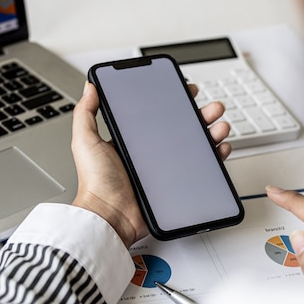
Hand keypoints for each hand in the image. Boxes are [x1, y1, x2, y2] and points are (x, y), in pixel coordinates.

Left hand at [71, 82, 231, 247]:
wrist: (109, 216)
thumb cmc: (96, 183)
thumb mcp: (85, 142)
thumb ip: (85, 113)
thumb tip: (90, 87)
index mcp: (129, 140)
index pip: (155, 115)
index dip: (172, 102)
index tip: (184, 90)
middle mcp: (148, 153)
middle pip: (180, 127)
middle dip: (199, 114)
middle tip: (210, 106)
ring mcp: (163, 169)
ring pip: (194, 145)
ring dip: (210, 131)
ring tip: (219, 124)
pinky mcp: (175, 185)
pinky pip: (199, 169)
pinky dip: (214, 157)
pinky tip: (219, 148)